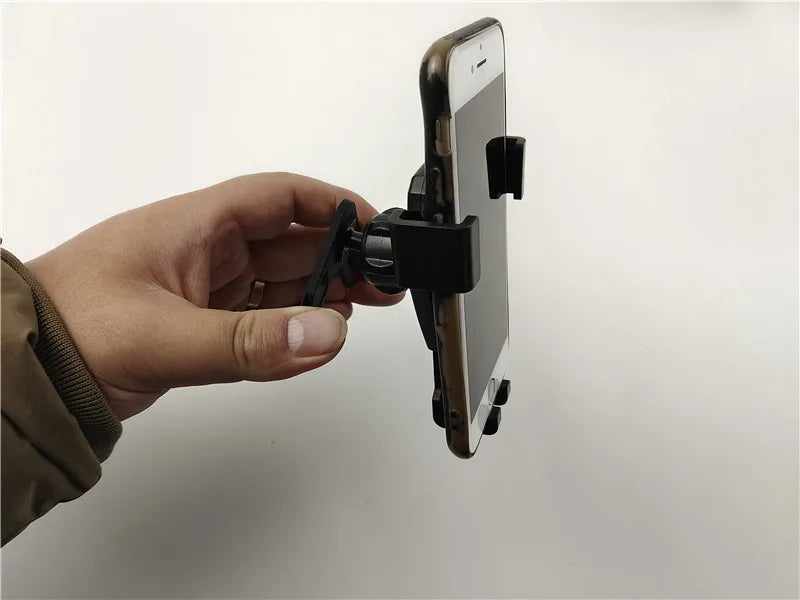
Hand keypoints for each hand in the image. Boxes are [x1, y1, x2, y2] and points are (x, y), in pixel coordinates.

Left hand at [27, 173, 403, 419]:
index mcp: (195, 225)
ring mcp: (204, 289)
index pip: (279, 197)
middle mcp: (205, 251)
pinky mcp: (201, 324)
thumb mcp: (163, 335)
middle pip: (291, 241)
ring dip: (321, 294)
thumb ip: (247, 342)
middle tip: (382, 281)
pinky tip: (313, 337)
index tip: (374, 226)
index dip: (331, 205)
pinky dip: (291, 326)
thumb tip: (325, 334)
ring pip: (280, 281)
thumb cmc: (68, 329)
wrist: (23, 376)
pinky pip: (262, 318)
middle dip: (340, 257)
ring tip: (357, 311)